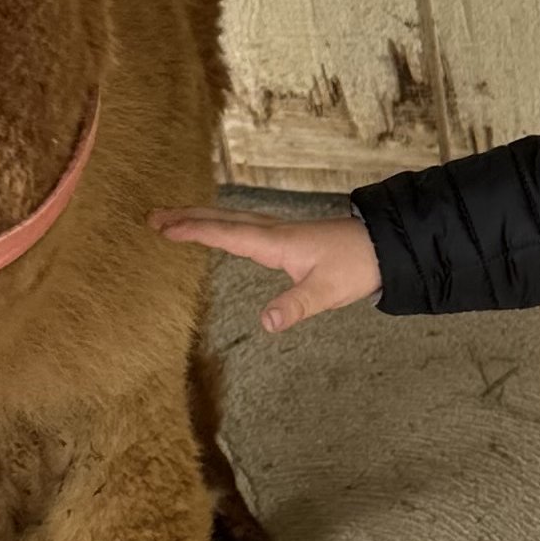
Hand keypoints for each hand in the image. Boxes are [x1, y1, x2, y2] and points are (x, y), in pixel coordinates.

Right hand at [151, 207, 382, 332]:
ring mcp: (281, 233)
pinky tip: (222, 231)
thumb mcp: (327, 291)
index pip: (226, 234)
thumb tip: (266, 323)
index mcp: (276, 242)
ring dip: (203, 218)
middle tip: (153, 217)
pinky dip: (223, 225)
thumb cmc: (357, 266)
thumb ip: (296, 306)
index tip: (163, 228)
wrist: (386, 246)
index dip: (194, 230)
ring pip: (234, 220)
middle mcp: (274, 232)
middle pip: (223, 220)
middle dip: (187, 217)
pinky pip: (246, 227)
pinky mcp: (289, 238)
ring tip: (174, 220)